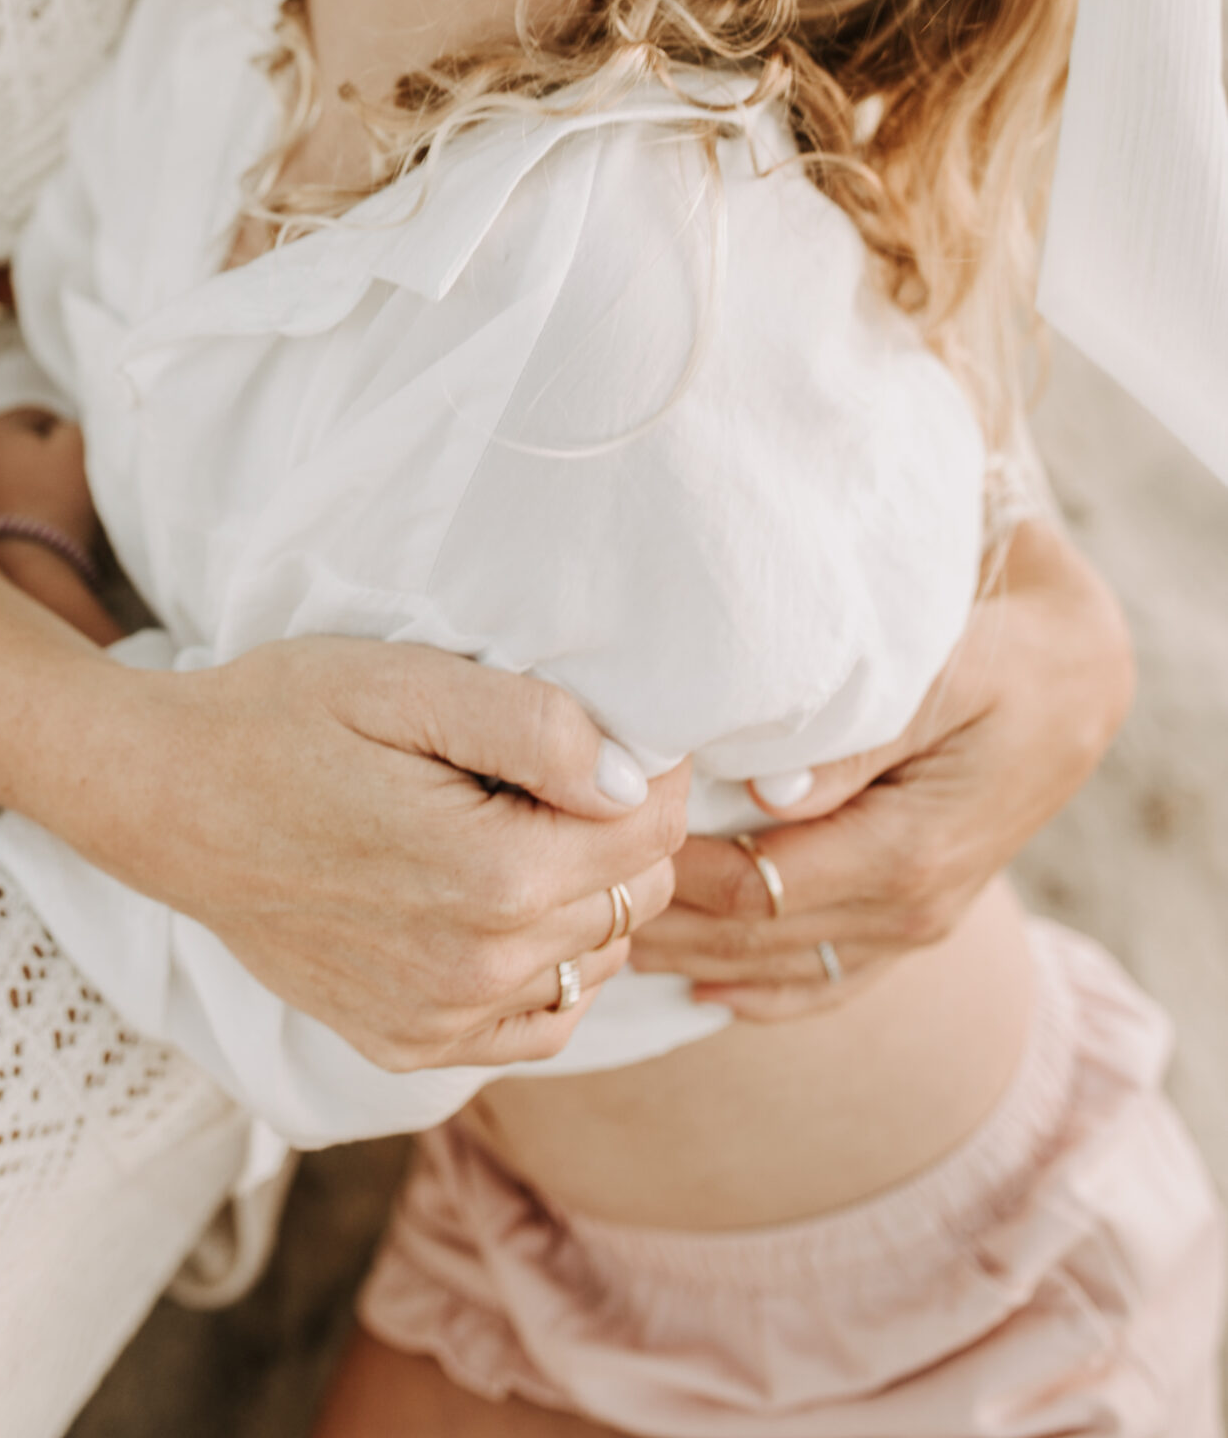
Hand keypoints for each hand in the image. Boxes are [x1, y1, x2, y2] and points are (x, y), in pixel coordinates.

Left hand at [0, 406, 93, 542]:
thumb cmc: (53, 504)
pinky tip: (21, 526)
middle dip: (35, 459)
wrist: (24, 572)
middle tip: (62, 485)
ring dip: (15, 483)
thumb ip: (74, 425)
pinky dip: (2, 508)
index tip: (79, 463)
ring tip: (42, 509)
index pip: (37, 417)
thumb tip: (63, 429)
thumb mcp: (79, 449)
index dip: (64, 437)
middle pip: (11, 446)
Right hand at [112, 636, 689, 1071]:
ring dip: (582, 893)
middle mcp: (477, 971)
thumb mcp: (403, 684)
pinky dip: (544, 963)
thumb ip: (533, 727)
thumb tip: (631, 779)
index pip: (653, 832)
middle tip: (537, 768)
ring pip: (596, 957)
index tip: (598, 731)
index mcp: (491, 877)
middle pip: (633, 895)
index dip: (644, 769)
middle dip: (615, 827)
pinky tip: (492, 901)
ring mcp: (439, 1023)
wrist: (162, 799)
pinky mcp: (404, 1045)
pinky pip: (539, 1021)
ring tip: (503, 824)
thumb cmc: (279, 719)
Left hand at [629, 521, 1132, 1015]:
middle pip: (754, 937)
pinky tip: (700, 987)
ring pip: (780, 966)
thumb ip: (855, 736)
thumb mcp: (940, 671)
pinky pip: (827, 977)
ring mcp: (915, 925)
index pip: (755, 888)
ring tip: (600, 932)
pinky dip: (758, 988)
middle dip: (660, 919)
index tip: (595, 844)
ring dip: (692, 953)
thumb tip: (767, 793)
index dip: (670, 875)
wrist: (1076, 677)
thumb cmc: (999, 654)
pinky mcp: (915, 918)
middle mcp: (911, 911)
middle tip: (566, 894)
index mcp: (907, 856)